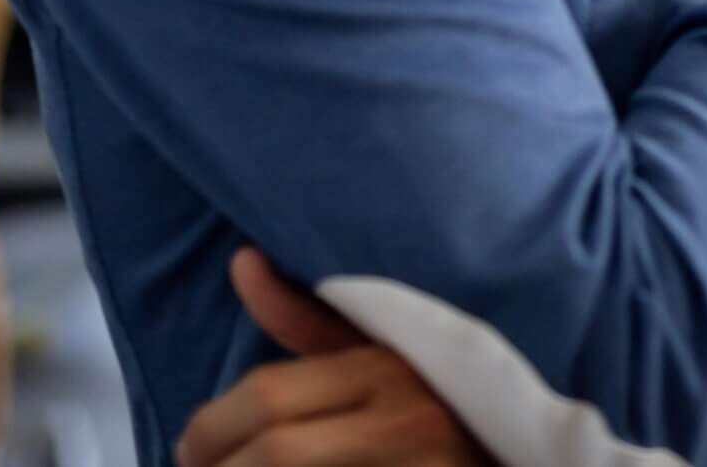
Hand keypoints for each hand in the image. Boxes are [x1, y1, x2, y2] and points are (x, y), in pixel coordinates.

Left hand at [175, 249, 489, 466]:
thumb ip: (309, 321)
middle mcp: (409, 418)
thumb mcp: (383, 353)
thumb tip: (243, 260)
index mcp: (389, 366)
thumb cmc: (439, 403)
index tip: (190, 450)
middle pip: (276, 450)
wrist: (515, 453)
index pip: (270, 396)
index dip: (210, 429)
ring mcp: (422, 465)